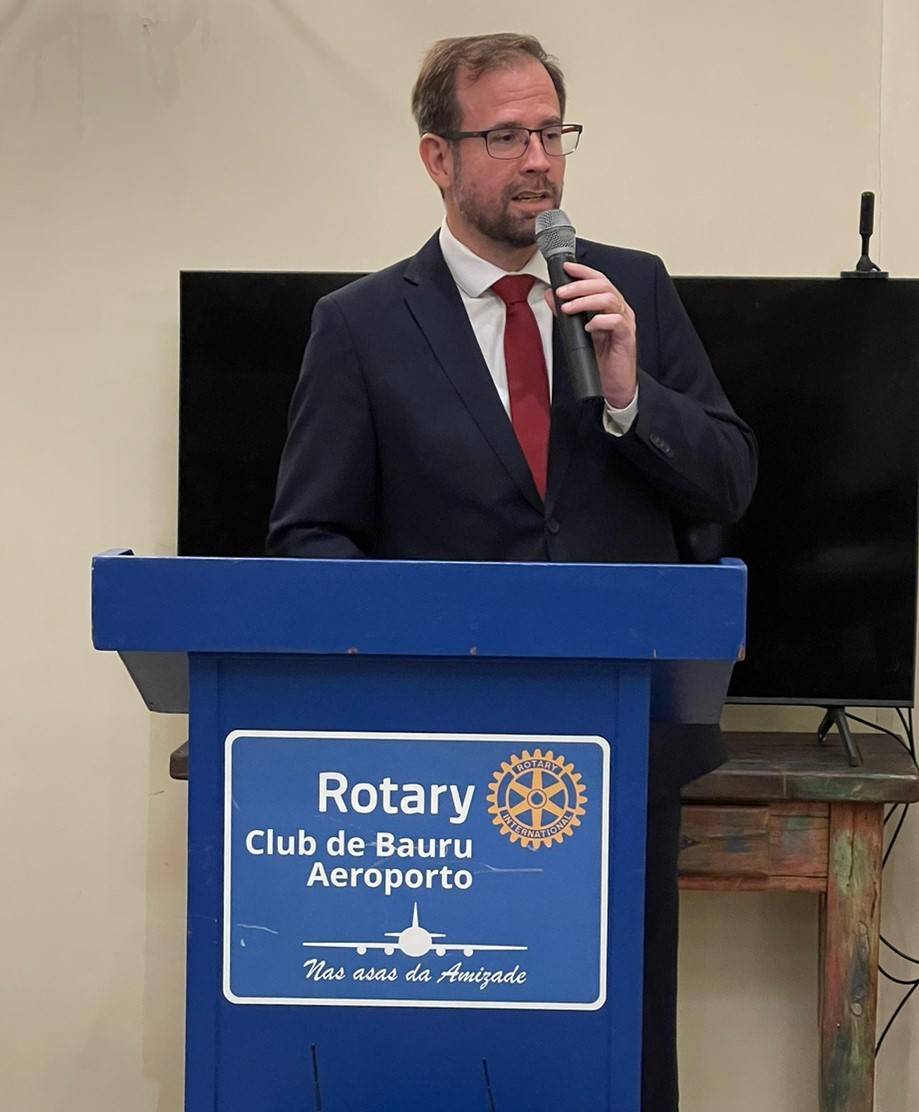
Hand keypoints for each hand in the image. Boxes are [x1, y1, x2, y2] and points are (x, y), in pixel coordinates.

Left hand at [545, 260, 636, 408]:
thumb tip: (551, 295)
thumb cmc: (601, 358)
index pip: (598, 280)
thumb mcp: (579, 332)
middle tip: (561, 293)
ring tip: (568, 309)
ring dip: (585, 301)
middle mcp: (620, 309)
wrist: (614, 384)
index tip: (566, 268)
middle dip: (580, 286)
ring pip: (609, 299)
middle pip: (604, 285)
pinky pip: (616, 321)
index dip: (583, 271)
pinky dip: (599, 321)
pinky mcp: (627, 337)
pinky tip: (588, 327)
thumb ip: (566, 313)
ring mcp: (625, 322)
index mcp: (610, 305)